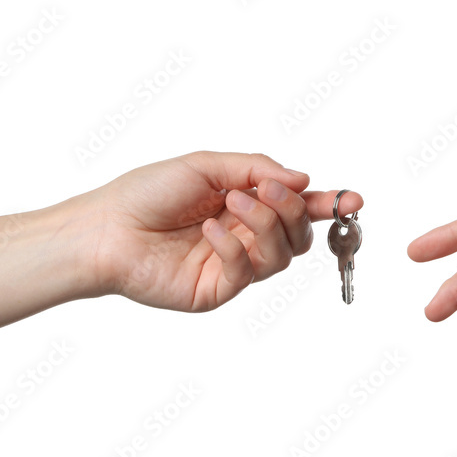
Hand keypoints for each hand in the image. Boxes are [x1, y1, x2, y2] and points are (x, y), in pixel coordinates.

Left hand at [83, 151, 362, 310]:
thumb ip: (257, 169)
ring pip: (281, 255)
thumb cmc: (145, 193)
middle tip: (267, 191)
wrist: (103, 229)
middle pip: (298, 235)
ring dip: (266, 224)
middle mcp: (244, 237)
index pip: (297, 208)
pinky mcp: (218, 290)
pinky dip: (234, 246)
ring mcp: (233, 266)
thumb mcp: (206, 165)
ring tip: (233, 204)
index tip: (353, 199)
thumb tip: (304, 180)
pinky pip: (248, 272)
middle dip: (293, 211)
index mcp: (244, 205)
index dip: (327, 205)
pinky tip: (207, 230)